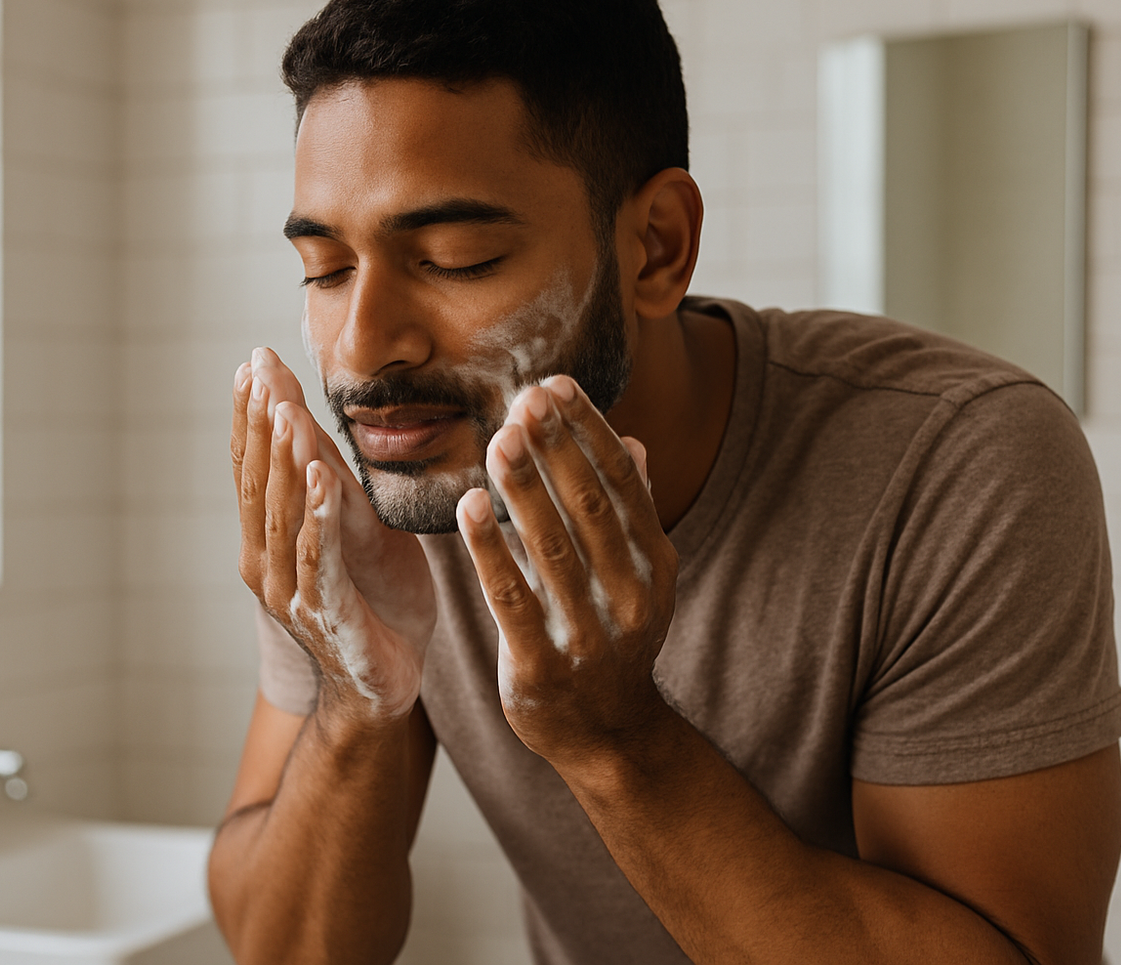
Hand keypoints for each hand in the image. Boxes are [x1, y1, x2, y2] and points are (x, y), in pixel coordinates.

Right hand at [232, 349, 435, 721]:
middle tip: (258, 368)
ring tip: (285, 407)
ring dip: (282, 458)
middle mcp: (264, 564)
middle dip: (258, 422)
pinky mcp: (325, 613)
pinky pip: (317, 557)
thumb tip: (318, 421)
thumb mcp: (354, 529)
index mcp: (265, 541)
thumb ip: (332, 482)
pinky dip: (319, 516)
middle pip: (256, 481)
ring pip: (281, 513)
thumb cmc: (374, 603)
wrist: (384, 684)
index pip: (251, 467)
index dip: (249, 415)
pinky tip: (323, 478)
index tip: (251, 362)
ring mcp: (289, 590)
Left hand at [454, 375, 677, 765]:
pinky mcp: (542, 666)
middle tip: (523, 399)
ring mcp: (587, 633)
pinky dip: (489, 549)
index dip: (588, 431)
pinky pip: (511, 598)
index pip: (622, 483)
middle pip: (589, 507)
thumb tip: (633, 439)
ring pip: (551, 547)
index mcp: (652, 564)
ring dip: (523, 488)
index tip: (556, 386)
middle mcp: (628, 594)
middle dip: (556, 448)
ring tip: (496, 437)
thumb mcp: (639, 577)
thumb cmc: (614, 639)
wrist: (608, 735)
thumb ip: (632, 510)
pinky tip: (467, 506)